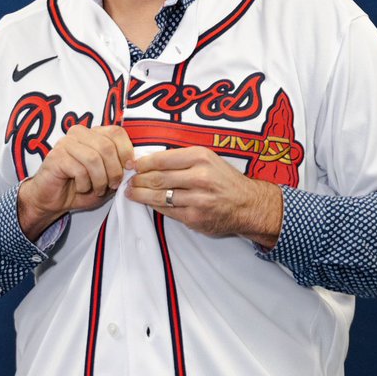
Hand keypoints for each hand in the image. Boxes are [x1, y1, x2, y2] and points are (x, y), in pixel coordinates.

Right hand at [18, 124, 133, 240]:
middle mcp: (79, 134)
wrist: (54, 200)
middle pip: (107, 146)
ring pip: (94, 158)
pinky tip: (81, 188)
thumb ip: (119, 167)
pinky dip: (85, 184)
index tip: (128, 168)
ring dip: (100, 180)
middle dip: (114, 171)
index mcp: (93, 134)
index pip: (116, 132)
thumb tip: (132, 164)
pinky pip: (79, 169)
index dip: (126, 151)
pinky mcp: (56, 157)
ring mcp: (66, 143)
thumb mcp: (107, 177)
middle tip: (112, 185)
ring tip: (96, 189)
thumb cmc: (81, 187)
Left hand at [126, 146, 282, 246]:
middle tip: (128, 179)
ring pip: (160, 196)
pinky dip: (154, 206)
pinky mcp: (195, 217)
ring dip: (141, 194)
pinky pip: (167, 211)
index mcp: (200, 157)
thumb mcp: (209, 159)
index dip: (142, 163)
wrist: (248, 205)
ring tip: (131, 192)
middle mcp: (199, 177)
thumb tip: (151, 160)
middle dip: (138, 179)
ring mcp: (197, 199)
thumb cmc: (226, 181)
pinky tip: (147, 202)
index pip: (162, 159)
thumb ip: (183, 159)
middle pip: (157, 178)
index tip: (131, 164)